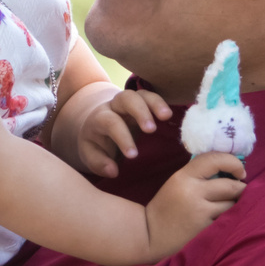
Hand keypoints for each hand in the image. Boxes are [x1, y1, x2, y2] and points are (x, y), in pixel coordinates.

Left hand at [58, 81, 172, 176]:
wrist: (98, 126)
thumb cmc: (96, 144)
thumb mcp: (90, 154)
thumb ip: (98, 163)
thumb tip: (113, 171)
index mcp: (100, 118)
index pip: (111, 122)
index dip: (123, 137)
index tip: (133, 155)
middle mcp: (116, 105)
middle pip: (127, 98)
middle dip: (140, 111)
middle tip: (151, 129)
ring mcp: (132, 102)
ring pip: (143, 94)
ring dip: (156, 103)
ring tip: (167, 116)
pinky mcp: (145, 103)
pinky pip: (155, 98)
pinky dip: (164, 103)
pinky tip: (174, 116)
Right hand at [144, 151, 246, 257]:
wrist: (150, 235)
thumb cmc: (166, 208)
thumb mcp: (177, 183)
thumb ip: (199, 175)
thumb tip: (230, 170)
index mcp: (184, 176)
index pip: (215, 159)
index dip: (233, 162)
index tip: (240, 172)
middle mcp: (193, 191)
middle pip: (231, 185)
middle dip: (241, 188)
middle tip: (241, 191)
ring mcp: (201, 211)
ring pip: (233, 204)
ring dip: (236, 205)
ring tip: (230, 207)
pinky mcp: (206, 228)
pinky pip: (227, 219)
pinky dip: (229, 218)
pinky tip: (222, 221)